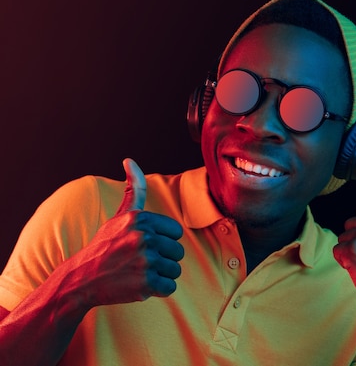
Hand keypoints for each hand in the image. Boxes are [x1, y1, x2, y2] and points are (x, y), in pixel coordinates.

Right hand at [69, 158, 183, 307]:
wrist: (81, 279)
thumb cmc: (105, 246)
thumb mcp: (119, 215)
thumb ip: (133, 189)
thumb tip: (130, 160)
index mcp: (140, 219)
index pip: (176, 232)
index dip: (162, 242)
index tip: (143, 246)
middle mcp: (144, 236)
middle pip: (178, 252)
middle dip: (162, 260)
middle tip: (138, 262)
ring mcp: (145, 260)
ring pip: (175, 270)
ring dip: (160, 276)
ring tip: (138, 273)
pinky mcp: (146, 283)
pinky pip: (170, 287)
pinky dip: (158, 291)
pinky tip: (138, 285)